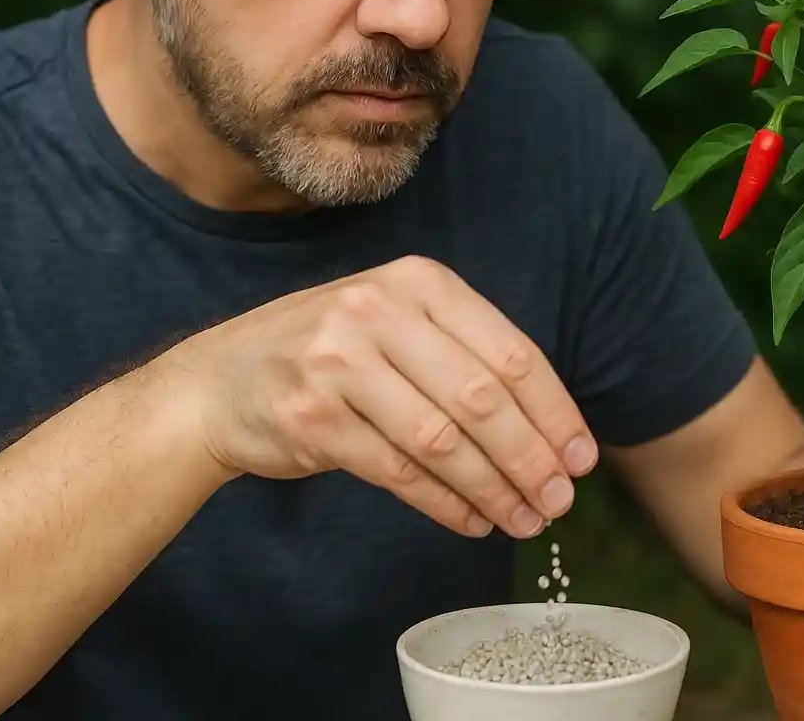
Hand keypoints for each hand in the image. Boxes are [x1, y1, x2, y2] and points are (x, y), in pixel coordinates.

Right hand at [158, 255, 598, 539]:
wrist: (220, 380)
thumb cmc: (331, 354)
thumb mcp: (398, 323)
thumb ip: (466, 357)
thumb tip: (552, 432)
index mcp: (417, 282)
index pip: (510, 352)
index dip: (555, 413)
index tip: (583, 459)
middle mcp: (377, 311)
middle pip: (482, 399)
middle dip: (532, 458)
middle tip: (559, 502)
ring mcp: (338, 363)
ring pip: (442, 440)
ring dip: (493, 489)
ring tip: (523, 520)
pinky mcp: (311, 418)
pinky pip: (397, 471)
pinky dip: (444, 503)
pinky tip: (472, 521)